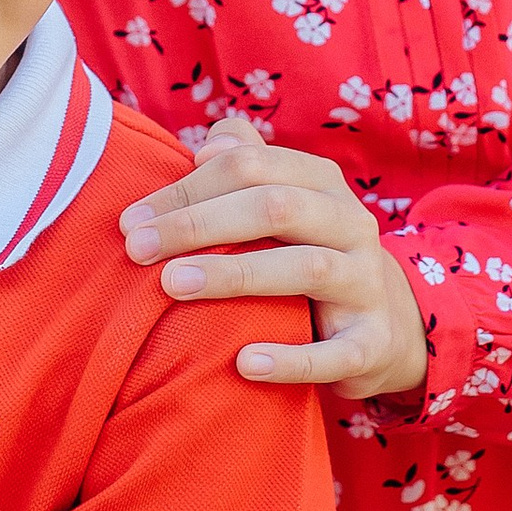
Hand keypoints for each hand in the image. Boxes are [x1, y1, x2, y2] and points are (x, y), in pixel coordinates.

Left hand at [119, 118, 427, 402]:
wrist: (380, 326)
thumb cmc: (304, 253)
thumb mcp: (282, 204)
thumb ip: (244, 167)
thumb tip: (204, 147)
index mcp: (322, 182)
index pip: (250, 166)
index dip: (187, 188)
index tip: (131, 221)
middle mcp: (352, 223)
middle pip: (276, 208)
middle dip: (199, 223)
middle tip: (138, 248)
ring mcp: (366, 283)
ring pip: (306, 268)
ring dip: (235, 275)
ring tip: (174, 284)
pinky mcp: (372, 343)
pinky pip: (335, 353)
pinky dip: (290, 358)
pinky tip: (244, 362)